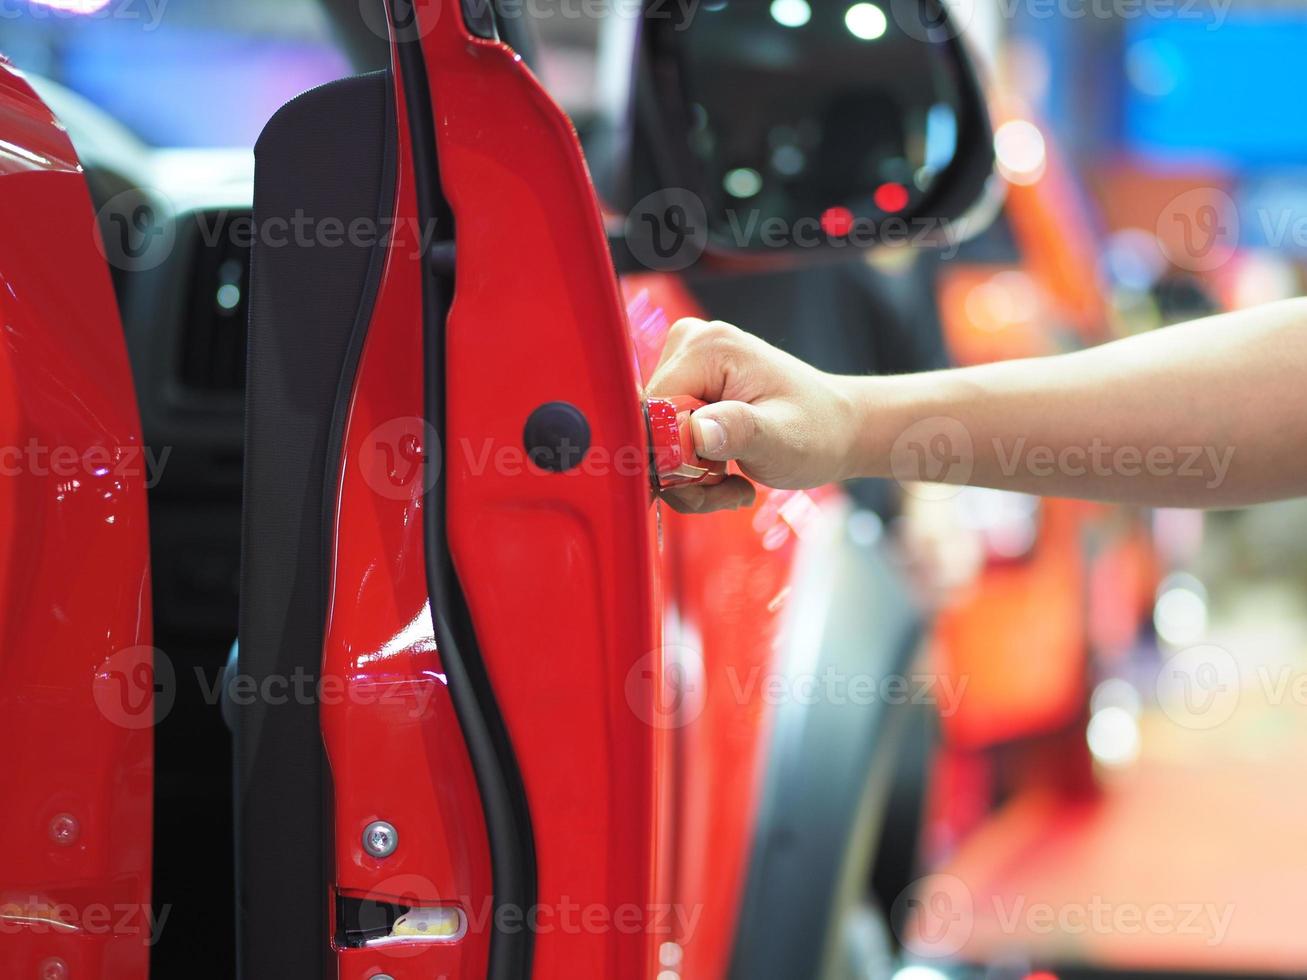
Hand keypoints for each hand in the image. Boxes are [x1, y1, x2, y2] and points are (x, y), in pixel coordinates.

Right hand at [646, 318, 856, 512]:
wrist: (838, 428)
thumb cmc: (819, 430)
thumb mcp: (783, 438)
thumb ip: (739, 432)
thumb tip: (696, 431)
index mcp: (707, 348)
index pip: (651, 412)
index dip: (669, 457)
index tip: (707, 482)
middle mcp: (689, 346)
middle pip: (649, 429)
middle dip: (683, 475)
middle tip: (727, 491)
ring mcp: (685, 365)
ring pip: (656, 442)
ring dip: (690, 480)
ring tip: (732, 485)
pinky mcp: (686, 388)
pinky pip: (667, 442)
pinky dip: (692, 472)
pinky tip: (726, 473)